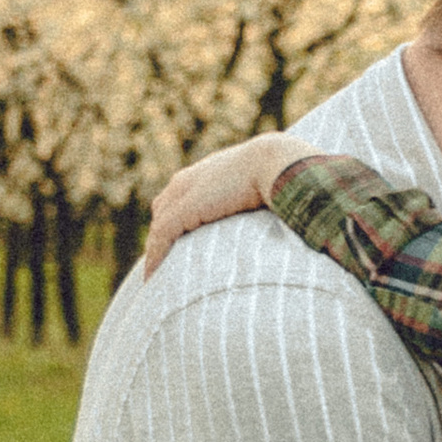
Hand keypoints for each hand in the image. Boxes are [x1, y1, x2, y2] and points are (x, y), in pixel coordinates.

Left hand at [142, 133, 319, 276]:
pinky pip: (161, 237)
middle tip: (166, 265)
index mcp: (206, 172)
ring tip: (159, 278)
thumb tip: (286, 218)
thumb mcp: (267, 185)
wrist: (278, 162)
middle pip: (164, 211)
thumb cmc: (284, 173)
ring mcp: (183, 194)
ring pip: (159, 227)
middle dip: (162, 236)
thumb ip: (263, 199)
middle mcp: (188, 181)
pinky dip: (156, 257)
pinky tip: (154, 278)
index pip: (179, 198)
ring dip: (157, 251)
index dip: (177, 221)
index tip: (179, 246)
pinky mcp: (183, 210)